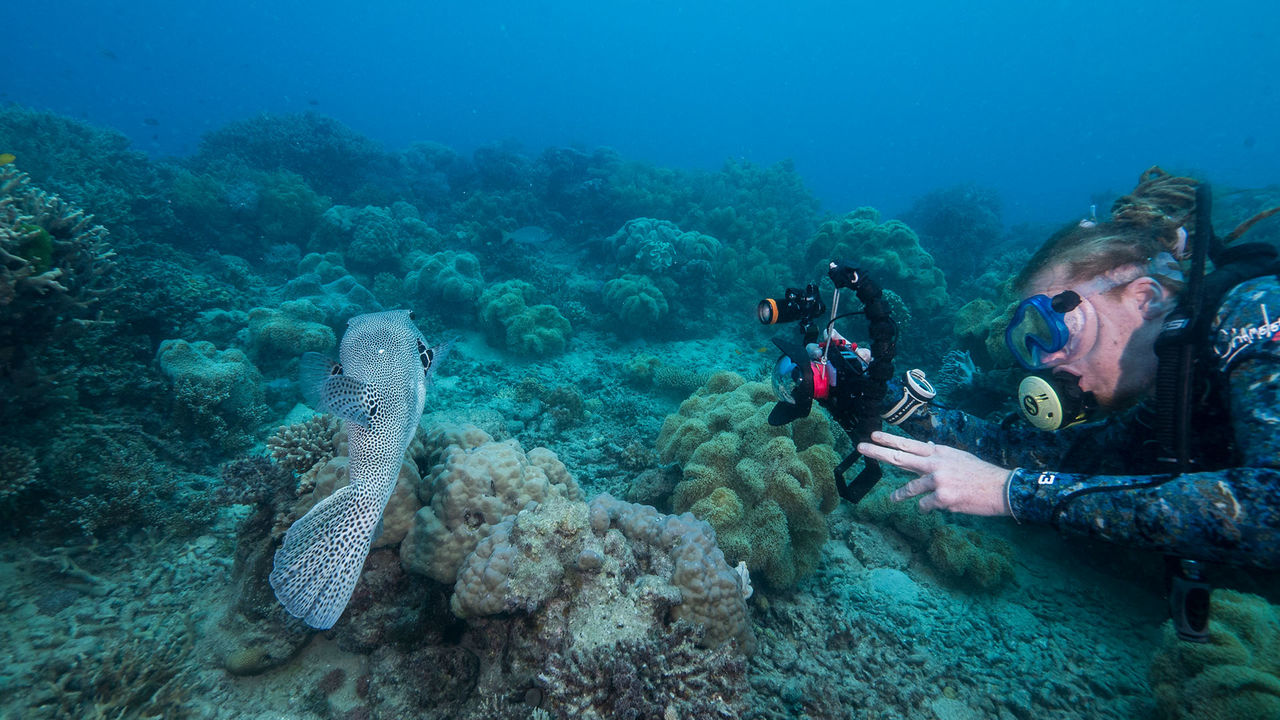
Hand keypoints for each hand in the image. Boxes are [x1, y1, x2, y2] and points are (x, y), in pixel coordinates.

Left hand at [856, 431, 1012, 515]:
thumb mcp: (959, 457)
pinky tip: (939, 507)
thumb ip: (939, 454)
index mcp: (939, 453)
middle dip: (878, 452)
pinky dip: (929, 508)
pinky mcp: (943, 498)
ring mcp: (938, 481)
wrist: (1001, 489)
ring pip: (910, 489)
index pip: (908, 445)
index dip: (890, 440)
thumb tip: (925, 447)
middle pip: (900, 457)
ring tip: (892, 499)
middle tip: (860, 448)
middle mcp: (935, 464)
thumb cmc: (980, 473)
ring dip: (900, 495)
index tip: (873, 435)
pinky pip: (925, 506)